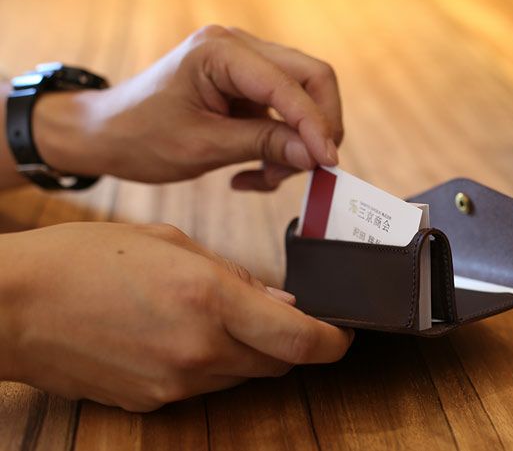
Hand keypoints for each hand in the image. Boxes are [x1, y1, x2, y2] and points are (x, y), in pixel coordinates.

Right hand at [0, 222, 352, 410]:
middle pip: (279, 363)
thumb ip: (236, 278)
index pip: (301, 340)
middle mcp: (200, 349)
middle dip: (291, 343)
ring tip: (217, 318)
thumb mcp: (172, 244)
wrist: (16, 305)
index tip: (344, 335)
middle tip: (280, 317)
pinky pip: (205, 387)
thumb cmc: (88, 258)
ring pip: (243, 376)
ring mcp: (176, 383)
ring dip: (249, 353)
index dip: (335, 342)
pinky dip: (212, 365)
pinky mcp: (153, 402)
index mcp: (210, 298)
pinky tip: (181, 336)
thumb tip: (282, 306)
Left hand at [32, 25, 343, 189]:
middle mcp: (238, 46)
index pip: (290, 83)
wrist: (107, 134)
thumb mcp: (202, 146)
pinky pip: (284, 114)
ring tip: (266, 178)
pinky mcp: (247, 86)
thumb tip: (316, 154)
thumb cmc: (140, 136)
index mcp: (220, 51)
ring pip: (303, 98)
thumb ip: (263, 145)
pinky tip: (252, 174)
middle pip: (311, 78)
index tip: (327, 162)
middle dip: (318, 127)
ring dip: (296, 143)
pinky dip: (279, 147)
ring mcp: (245, 64)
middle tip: (311, 168)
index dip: (315, 124)